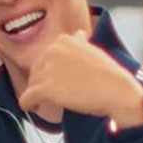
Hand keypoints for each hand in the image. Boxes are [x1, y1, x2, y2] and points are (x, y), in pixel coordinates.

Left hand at [18, 31, 142, 127]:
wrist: (116, 91)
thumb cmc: (108, 75)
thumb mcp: (92, 50)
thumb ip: (79, 44)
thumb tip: (78, 35)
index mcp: (63, 40)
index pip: (45, 58)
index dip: (49, 72)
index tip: (58, 82)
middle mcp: (52, 50)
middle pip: (35, 71)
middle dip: (42, 83)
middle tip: (54, 95)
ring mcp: (48, 69)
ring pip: (31, 85)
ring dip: (36, 95)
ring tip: (46, 103)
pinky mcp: (45, 88)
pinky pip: (26, 98)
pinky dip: (28, 104)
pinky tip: (34, 108)